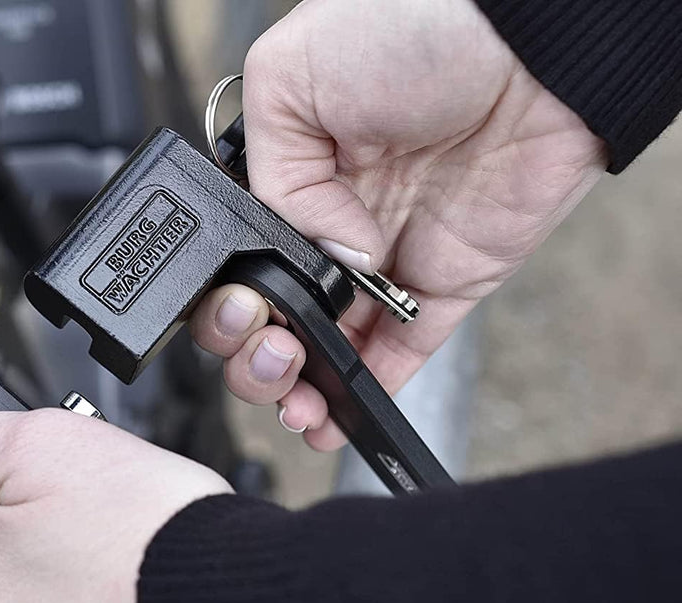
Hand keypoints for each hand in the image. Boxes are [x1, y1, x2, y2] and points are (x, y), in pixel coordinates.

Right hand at [191, 0, 607, 450]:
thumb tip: (319, 259)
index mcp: (285, 176)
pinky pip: (398, 354)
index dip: (227, 298)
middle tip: (266, 349)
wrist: (525, 43)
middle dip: (255, 352)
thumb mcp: (290, 77)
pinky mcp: (441, 285)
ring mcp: (382, 260)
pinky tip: (334, 413)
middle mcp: (327, 223)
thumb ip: (275, 181)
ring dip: (301, 386)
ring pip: (327, 347)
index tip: (239, 311)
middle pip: (273, 315)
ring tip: (294, 398)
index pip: (237, 260)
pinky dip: (365, 392)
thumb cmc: (415, 28)